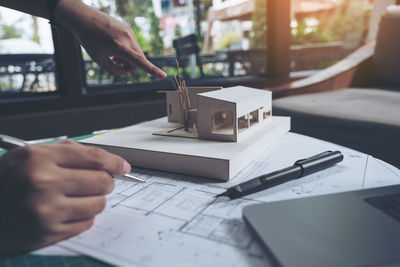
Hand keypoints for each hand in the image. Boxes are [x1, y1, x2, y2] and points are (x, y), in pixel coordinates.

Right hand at [0, 140, 130, 256]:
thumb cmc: (8, 179)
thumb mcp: (31, 154)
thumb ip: (69, 152)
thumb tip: (109, 162)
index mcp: (39, 159)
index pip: (94, 158)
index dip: (114, 162)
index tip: (123, 166)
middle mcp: (43, 184)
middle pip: (102, 182)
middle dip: (104, 181)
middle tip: (96, 181)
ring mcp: (45, 212)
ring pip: (98, 204)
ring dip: (94, 200)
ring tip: (76, 196)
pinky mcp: (47, 234)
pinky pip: (86, 223)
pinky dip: (83, 216)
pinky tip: (67, 211)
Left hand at [56, 0, 166, 77]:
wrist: (83, 18)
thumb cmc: (89, 40)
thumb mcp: (100, 60)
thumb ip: (115, 70)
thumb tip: (128, 73)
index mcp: (120, 47)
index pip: (140, 62)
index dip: (152, 71)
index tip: (163, 76)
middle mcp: (127, 39)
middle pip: (139, 60)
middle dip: (131, 66)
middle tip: (117, 64)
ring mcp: (129, 32)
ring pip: (137, 52)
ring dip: (129, 58)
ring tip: (113, 54)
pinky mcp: (127, 28)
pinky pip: (133, 44)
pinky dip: (127, 49)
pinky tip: (114, 45)